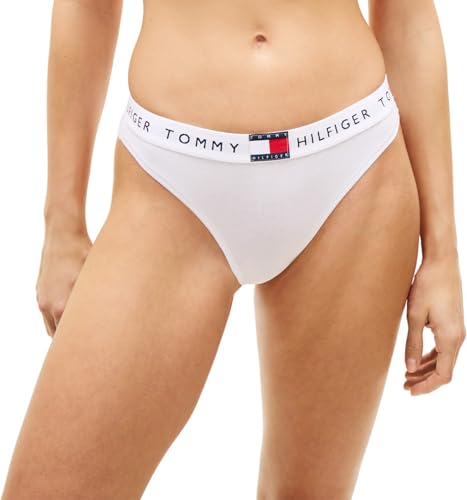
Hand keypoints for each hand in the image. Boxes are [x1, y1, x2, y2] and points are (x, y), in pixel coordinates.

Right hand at [35, 228, 92, 337]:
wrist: (63, 236)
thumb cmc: (84, 254)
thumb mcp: (96, 278)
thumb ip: (100, 300)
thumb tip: (116, 315)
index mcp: (62, 306)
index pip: (69, 338)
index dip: (83, 342)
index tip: (95, 343)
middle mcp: (49, 306)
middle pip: (58, 336)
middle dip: (72, 339)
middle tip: (91, 339)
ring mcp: (43, 299)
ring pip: (51, 326)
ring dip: (63, 329)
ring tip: (82, 327)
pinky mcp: (40, 293)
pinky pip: (47, 314)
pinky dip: (57, 318)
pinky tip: (72, 312)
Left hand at [404, 253, 465, 394]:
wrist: (441, 263)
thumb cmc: (426, 286)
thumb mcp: (414, 316)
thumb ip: (412, 344)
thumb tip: (410, 369)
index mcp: (450, 338)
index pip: (443, 375)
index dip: (427, 386)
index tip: (410, 391)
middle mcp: (458, 337)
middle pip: (444, 369)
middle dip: (425, 380)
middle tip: (404, 386)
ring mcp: (457, 330)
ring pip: (444, 359)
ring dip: (426, 369)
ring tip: (407, 376)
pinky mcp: (452, 323)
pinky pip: (443, 348)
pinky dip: (431, 357)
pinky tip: (417, 359)